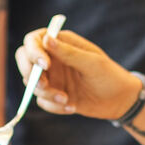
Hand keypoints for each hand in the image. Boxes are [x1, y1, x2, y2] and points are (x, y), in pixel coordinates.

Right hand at [14, 29, 141, 119]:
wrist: (120, 101)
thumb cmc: (110, 76)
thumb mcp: (92, 63)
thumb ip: (69, 53)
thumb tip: (46, 39)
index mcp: (61, 43)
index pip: (34, 40)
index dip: (33, 51)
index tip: (45, 65)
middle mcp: (53, 58)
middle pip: (24, 60)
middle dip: (30, 74)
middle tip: (44, 84)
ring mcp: (52, 77)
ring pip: (31, 84)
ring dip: (47, 94)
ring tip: (67, 99)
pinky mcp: (54, 94)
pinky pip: (42, 101)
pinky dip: (54, 106)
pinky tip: (72, 106)